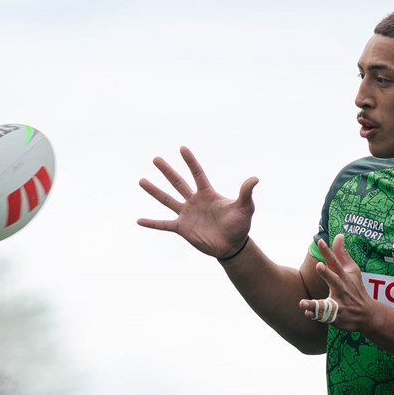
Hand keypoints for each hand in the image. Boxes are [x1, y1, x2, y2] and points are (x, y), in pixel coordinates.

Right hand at [137, 146, 257, 258]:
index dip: (190, 162)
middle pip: (178, 183)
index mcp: (207, 194)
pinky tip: (138, 220)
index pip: (197, 174)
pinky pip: (163, 224)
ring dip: (154, 191)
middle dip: (167, 171)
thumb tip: (255, 178)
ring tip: (141, 180)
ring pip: (167, 200)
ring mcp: (186, 214)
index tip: (182, 148)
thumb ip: (246, 193)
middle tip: (156, 159)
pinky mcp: (182, 228)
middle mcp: (194, 201)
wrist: (232, 246)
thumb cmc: (240, 226)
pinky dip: (151, 223)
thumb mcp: (245, 208)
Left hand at [299, 234, 370, 330]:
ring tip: (303, 303)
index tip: (321, 241)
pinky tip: (307, 313)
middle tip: (318, 265)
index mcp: (344, 277)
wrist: (367, 315)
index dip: (328, 252)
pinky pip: (324, 317)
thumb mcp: (352, 271)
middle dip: (327, 273)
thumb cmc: (356, 289)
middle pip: (334, 280)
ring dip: (315, 304)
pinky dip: (315, 315)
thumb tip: (339, 235)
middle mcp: (342, 289)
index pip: (335, 262)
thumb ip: (342, 254)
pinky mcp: (337, 317)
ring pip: (327, 304)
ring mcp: (340, 304)